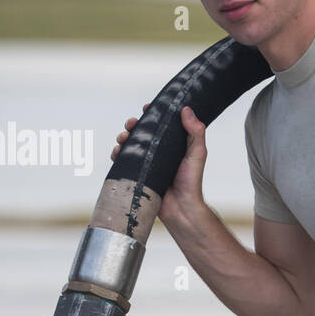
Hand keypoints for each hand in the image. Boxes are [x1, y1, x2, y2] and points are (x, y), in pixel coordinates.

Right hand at [109, 104, 208, 224]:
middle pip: (142, 132)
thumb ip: (196, 131)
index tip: (147, 107)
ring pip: (130, 145)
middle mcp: (159, 152)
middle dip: (133, 125)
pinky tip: (117, 152)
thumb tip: (186, 109)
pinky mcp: (138, 174)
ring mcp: (148, 163)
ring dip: (123, 138)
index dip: (152, 114)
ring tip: (123, 138)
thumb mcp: (197, 153)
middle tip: (131, 124)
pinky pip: (124, 162)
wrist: (181, 208)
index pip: (161, 124)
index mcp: (173, 144)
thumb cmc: (192, 181)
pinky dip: (117, 155)